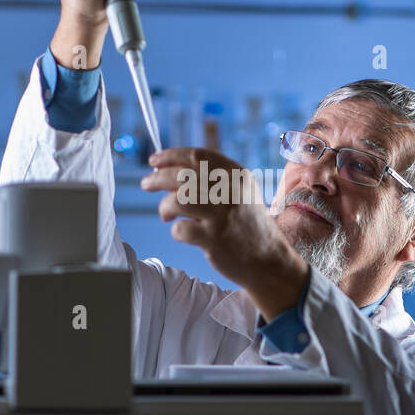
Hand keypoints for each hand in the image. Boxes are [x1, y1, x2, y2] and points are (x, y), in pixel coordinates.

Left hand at [141, 147, 308, 320]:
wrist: (268, 259)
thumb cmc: (246, 223)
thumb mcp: (240, 191)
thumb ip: (212, 178)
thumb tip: (167, 170)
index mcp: (236, 174)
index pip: (197, 156)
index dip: (171, 156)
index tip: (154, 160)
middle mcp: (230, 191)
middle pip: (182, 175)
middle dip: (157, 178)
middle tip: (146, 184)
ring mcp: (222, 215)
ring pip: (177, 199)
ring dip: (164, 206)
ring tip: (166, 214)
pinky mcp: (214, 238)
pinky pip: (180, 229)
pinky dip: (176, 231)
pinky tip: (183, 233)